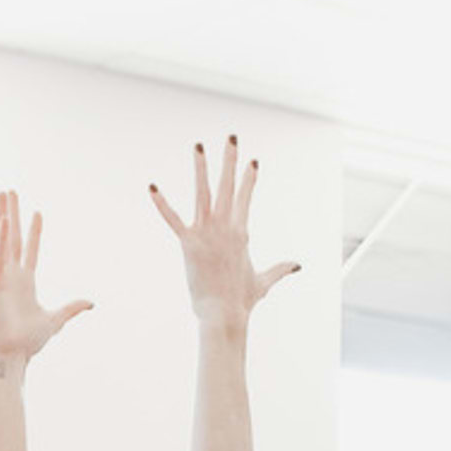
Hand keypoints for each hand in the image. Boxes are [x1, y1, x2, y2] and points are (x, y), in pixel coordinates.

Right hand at [0, 190, 91, 363]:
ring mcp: (2, 276)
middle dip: (12, 213)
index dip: (34, 230)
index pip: (30, 249)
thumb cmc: (29, 342)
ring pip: (3, 239)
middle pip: (13, 237)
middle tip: (10, 192)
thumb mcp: (56, 320)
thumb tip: (91, 302)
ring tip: (3, 194)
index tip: (38, 212)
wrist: (13, 353)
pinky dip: (1, 238)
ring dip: (3, 216)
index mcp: (26, 282)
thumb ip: (72, 308)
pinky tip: (4, 219)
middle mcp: (12, 275)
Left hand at [148, 136, 299, 328]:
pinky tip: (152, 187)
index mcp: (241, 232)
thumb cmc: (242, 301)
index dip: (249, 179)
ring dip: (200, 168)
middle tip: (231, 137)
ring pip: (203, 193)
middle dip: (230, 160)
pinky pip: (173, 219)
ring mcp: (207, 233)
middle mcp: (225, 227)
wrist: (224, 313)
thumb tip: (298, 265)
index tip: (252, 161)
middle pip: (228, 186)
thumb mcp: (264, 281)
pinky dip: (162, 204)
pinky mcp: (189, 243)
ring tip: (198, 146)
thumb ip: (280, 269)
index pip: (246, 198)